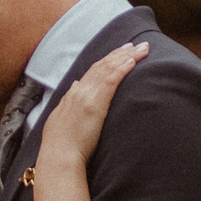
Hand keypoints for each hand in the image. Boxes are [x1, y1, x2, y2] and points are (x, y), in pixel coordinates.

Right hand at [36, 41, 147, 174]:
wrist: (59, 155)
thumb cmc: (61, 146)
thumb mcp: (61, 119)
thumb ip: (68, 103)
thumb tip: (75, 86)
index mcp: (72, 96)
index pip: (92, 72)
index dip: (106, 60)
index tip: (119, 53)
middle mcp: (79, 91)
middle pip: (102, 66)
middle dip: (119, 53)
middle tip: (135, 44)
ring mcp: (87, 95)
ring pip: (109, 68)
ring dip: (127, 56)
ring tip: (142, 48)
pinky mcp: (95, 103)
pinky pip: (111, 79)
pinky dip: (123, 68)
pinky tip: (133, 61)